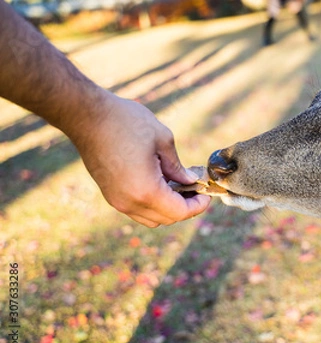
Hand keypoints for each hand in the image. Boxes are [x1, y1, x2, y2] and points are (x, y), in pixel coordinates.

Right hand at [73, 94, 209, 226]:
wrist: (86, 116)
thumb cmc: (126, 122)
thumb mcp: (162, 140)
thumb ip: (178, 166)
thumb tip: (189, 181)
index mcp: (147, 191)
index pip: (179, 212)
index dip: (197, 206)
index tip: (206, 194)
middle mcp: (130, 203)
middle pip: (166, 219)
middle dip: (185, 207)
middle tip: (195, 189)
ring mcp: (117, 200)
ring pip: (151, 218)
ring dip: (168, 208)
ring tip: (179, 186)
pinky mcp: (109, 194)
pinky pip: (137, 210)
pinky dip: (152, 203)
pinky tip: (160, 183)